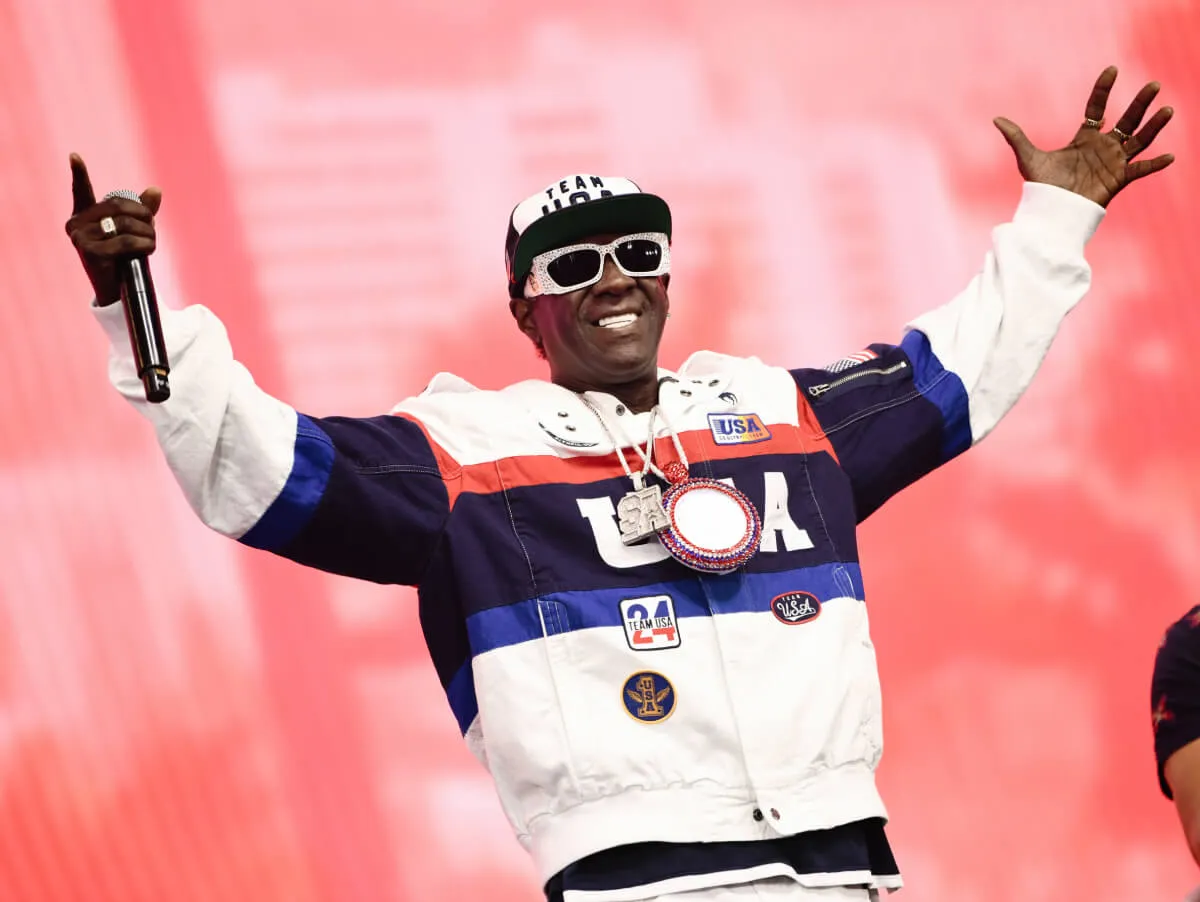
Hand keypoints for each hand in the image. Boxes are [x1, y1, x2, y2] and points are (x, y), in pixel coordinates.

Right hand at [64, 153, 162, 305]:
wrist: (117, 290)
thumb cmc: (123, 258)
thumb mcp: (131, 231)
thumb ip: (142, 210)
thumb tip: (156, 190)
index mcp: (83, 215)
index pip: (81, 191)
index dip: (78, 174)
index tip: (74, 156)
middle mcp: (76, 224)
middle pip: (118, 206)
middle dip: (143, 214)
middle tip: (153, 225)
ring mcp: (80, 238)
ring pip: (125, 224)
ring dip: (147, 232)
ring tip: (152, 241)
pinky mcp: (90, 253)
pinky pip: (126, 242)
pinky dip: (144, 244)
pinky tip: (149, 248)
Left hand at [993, 66, 1174, 207]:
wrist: (1049, 213)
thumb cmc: (1041, 187)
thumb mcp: (1028, 158)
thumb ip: (1016, 137)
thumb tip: (996, 119)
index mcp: (1084, 138)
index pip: (1097, 108)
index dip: (1103, 89)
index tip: (1112, 70)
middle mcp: (1103, 147)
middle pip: (1127, 120)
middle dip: (1140, 103)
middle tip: (1154, 84)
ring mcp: (1113, 163)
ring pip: (1139, 140)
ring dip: (1154, 126)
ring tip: (1167, 109)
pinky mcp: (1118, 180)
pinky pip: (1141, 171)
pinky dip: (1155, 165)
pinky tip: (1170, 156)